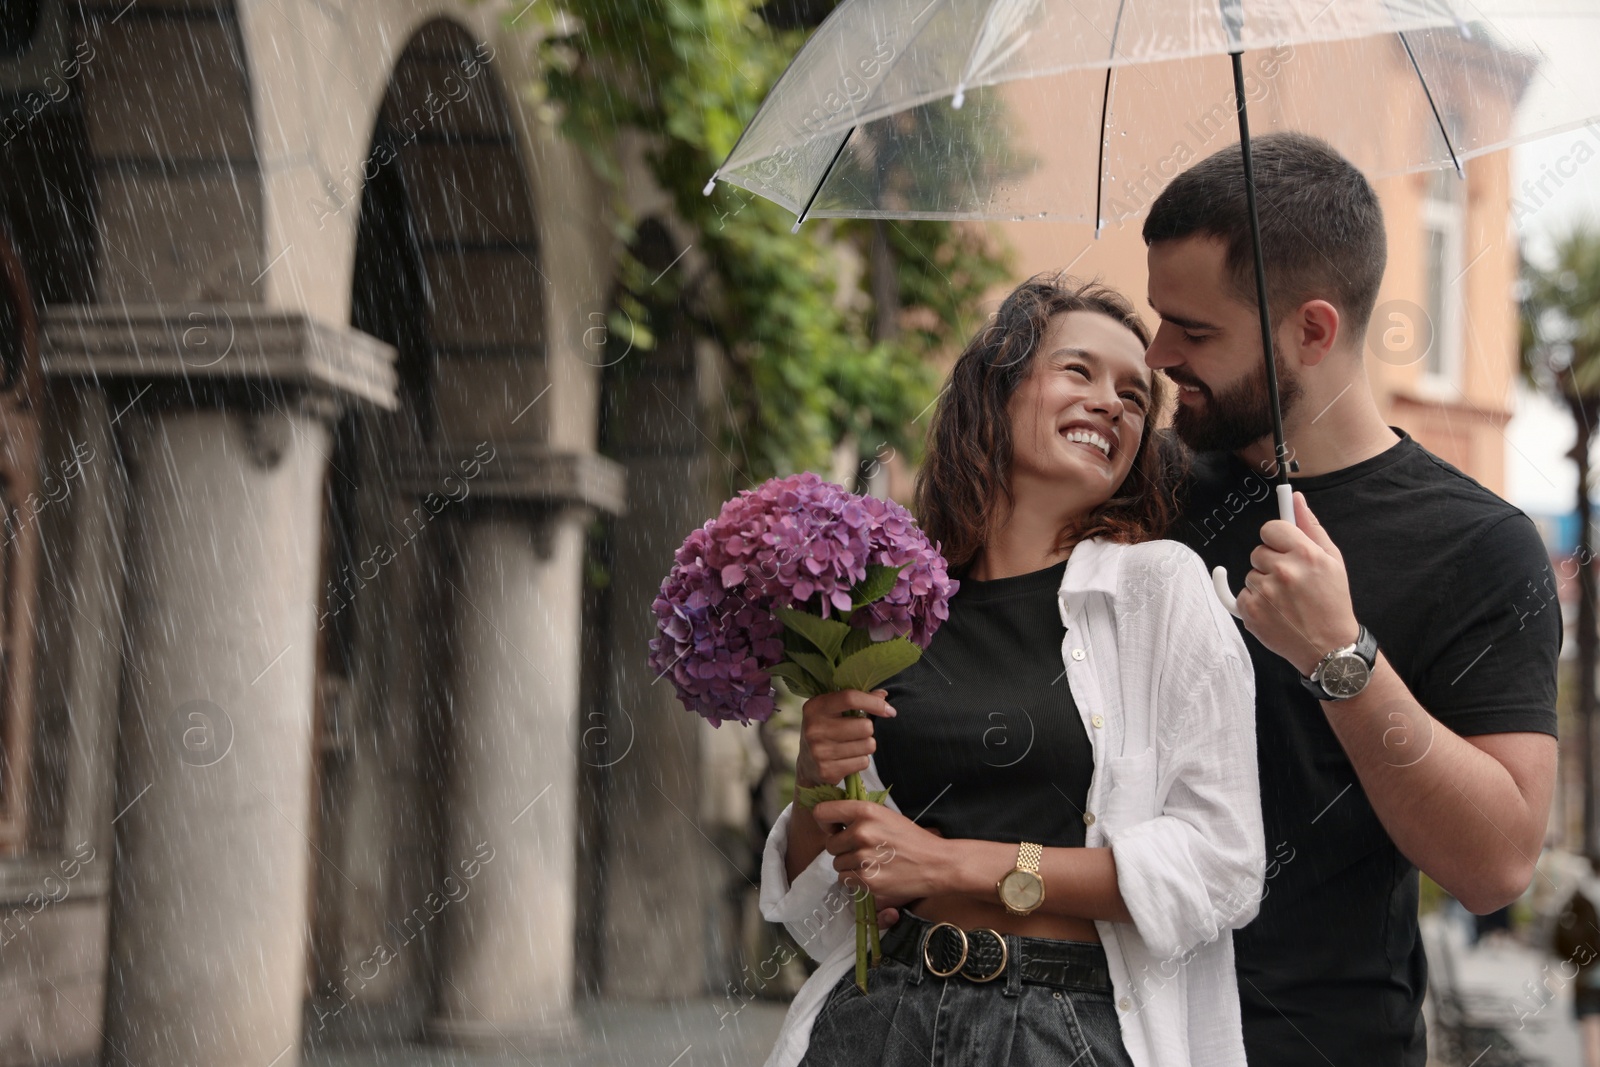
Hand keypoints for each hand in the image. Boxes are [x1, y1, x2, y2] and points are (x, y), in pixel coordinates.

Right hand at [795, 688, 895, 788]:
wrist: (807, 765)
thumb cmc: (825, 730)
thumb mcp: (833, 711)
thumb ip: (857, 700)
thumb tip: (883, 696)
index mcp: (815, 707)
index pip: (850, 698)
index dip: (874, 703)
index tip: (889, 710)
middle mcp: (815, 728)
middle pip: (865, 726)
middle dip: (868, 730)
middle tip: (858, 732)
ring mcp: (819, 751)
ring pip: (868, 745)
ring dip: (866, 746)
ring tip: (852, 746)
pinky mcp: (827, 770)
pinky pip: (863, 762)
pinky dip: (861, 760)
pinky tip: (848, 759)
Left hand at [812, 799, 952, 909]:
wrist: (936, 863)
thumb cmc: (911, 839)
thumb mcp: (885, 815)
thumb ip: (859, 815)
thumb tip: (832, 820)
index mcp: (865, 811)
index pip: (822, 812)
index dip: (825, 823)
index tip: (835, 829)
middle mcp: (862, 832)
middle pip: (830, 844)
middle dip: (842, 849)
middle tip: (863, 850)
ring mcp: (864, 857)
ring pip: (837, 864)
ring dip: (850, 865)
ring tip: (872, 862)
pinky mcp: (868, 880)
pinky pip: (846, 880)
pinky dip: (856, 879)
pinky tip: (874, 873)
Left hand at [1236, 492, 1359, 676]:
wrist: (1329, 647)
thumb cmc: (1332, 601)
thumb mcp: (1332, 560)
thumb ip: (1311, 527)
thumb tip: (1296, 499)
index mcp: (1305, 554)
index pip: (1271, 528)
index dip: (1276, 539)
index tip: (1284, 549)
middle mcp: (1283, 571)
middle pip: (1258, 551)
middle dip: (1271, 563)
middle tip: (1291, 581)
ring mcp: (1265, 592)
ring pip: (1250, 574)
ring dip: (1263, 584)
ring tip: (1286, 600)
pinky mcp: (1251, 612)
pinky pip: (1242, 595)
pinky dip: (1255, 602)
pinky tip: (1274, 612)